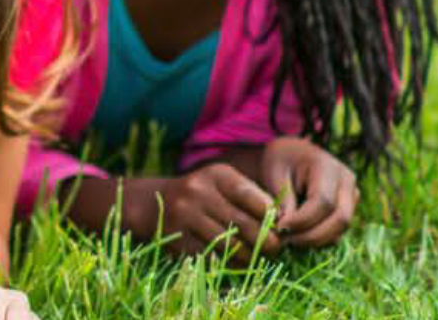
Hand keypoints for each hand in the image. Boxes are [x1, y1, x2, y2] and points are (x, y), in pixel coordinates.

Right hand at [123, 162, 282, 258]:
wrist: (154, 203)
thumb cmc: (203, 195)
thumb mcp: (224, 185)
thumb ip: (253, 197)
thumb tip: (283, 222)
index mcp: (216, 175)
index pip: (253, 198)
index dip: (271, 217)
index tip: (278, 227)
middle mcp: (198, 191)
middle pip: (244, 225)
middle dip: (266, 242)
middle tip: (275, 249)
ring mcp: (185, 215)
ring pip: (230, 246)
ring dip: (249, 256)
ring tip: (256, 257)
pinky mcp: (177, 238)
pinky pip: (212, 257)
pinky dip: (228, 263)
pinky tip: (235, 261)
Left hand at [259, 137, 357, 248]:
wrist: (289, 156)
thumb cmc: (279, 162)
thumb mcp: (274, 175)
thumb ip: (283, 200)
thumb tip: (286, 228)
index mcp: (328, 166)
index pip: (323, 201)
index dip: (303, 220)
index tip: (280, 228)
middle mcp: (347, 181)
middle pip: (340, 219)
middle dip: (312, 235)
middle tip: (285, 240)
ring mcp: (352, 195)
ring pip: (341, 229)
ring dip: (315, 240)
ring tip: (288, 238)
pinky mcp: (349, 208)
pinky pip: (338, 231)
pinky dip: (319, 238)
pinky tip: (298, 236)